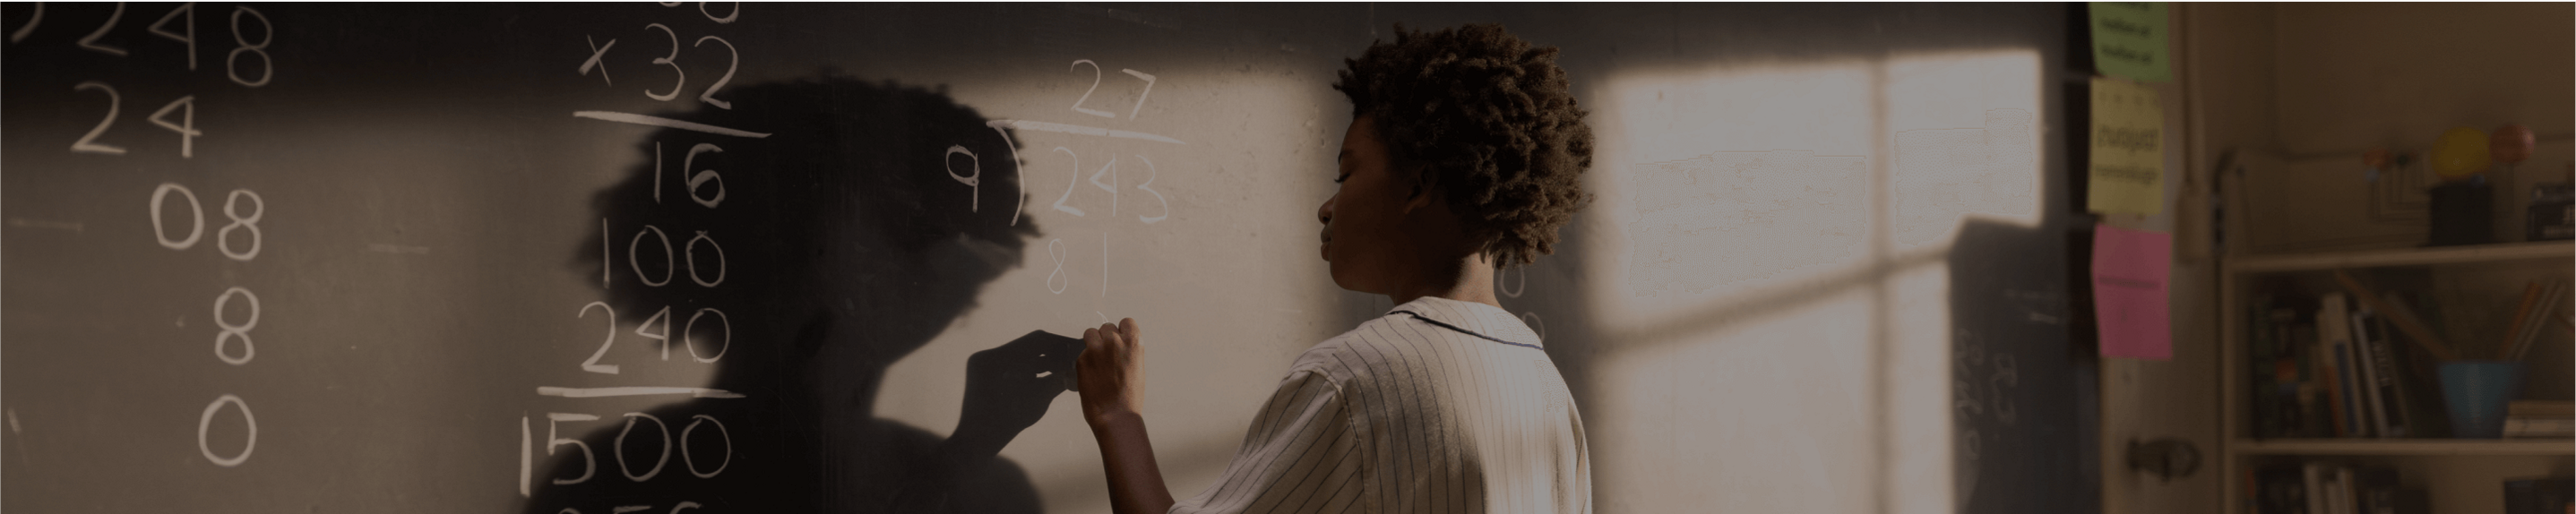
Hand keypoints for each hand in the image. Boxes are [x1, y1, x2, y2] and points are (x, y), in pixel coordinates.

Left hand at [951, 330, 1082, 456]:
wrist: (979, 440)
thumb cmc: (1009, 421)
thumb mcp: (1038, 398)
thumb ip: (1058, 379)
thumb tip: (1077, 367)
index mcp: (999, 357)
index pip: (1036, 340)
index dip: (1060, 343)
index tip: (1076, 347)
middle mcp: (989, 355)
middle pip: (1028, 347)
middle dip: (1052, 353)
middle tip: (1071, 360)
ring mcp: (985, 363)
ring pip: (1020, 356)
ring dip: (1041, 361)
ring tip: (1061, 369)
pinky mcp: (985, 372)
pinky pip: (1011, 365)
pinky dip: (1028, 368)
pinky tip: (1046, 374)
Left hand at [1076, 318, 1144, 428]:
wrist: (1115, 415)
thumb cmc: (1129, 397)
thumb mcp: (1137, 367)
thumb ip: (1127, 351)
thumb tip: (1117, 346)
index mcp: (1134, 342)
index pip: (1126, 322)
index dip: (1122, 331)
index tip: (1120, 339)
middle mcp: (1114, 341)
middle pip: (1107, 327)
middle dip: (1106, 338)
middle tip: (1107, 355)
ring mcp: (1096, 349)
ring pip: (1090, 333)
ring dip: (1093, 342)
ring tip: (1097, 360)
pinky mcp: (1081, 359)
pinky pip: (1083, 352)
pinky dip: (1086, 361)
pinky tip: (1092, 375)